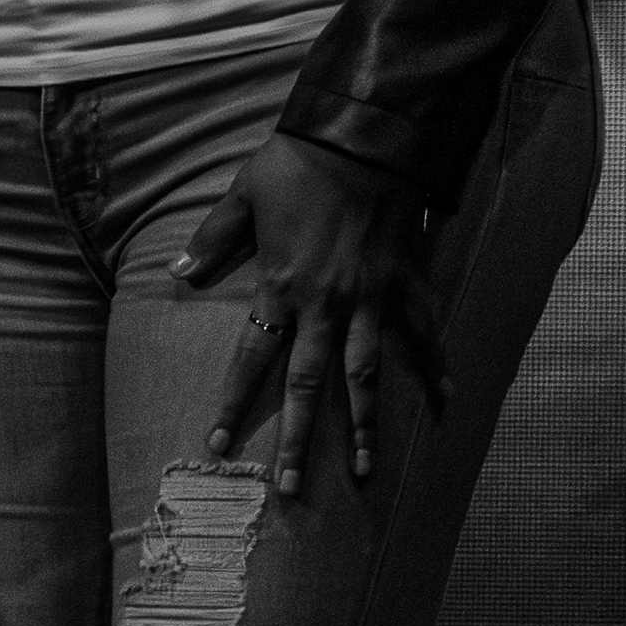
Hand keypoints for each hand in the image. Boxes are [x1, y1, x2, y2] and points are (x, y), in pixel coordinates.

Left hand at [172, 130, 448, 496]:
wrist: (363, 137)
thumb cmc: (296, 162)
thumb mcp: (243, 195)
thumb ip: (214, 238)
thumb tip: (178, 269)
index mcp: (282, 287)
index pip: (252, 358)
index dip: (234, 403)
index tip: (218, 444)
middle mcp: (325, 305)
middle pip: (308, 384)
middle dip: (298, 439)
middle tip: (290, 488)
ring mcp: (371, 300)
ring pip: (365, 376)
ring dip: (364, 426)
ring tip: (364, 472)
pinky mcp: (406, 286)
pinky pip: (423, 337)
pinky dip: (437, 370)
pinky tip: (447, 405)